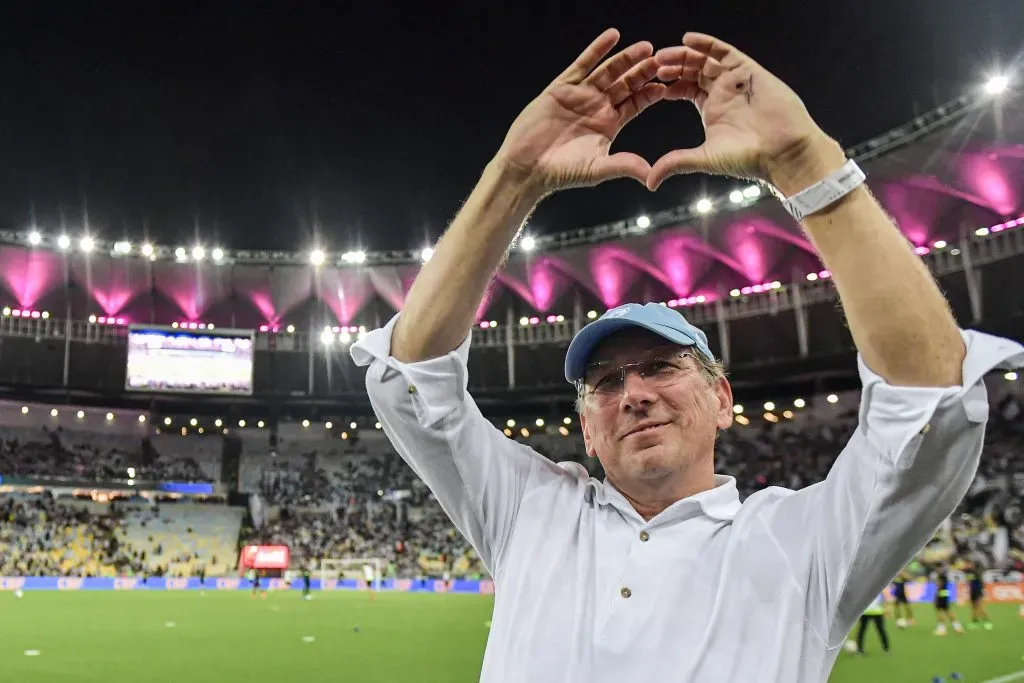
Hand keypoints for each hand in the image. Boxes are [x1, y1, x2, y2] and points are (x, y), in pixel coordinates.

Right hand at [494, 28, 664, 193]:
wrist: (527, 167)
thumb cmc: (562, 172)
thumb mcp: (597, 169)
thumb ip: (623, 165)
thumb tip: (650, 174)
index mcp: (609, 124)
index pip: (636, 103)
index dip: (650, 93)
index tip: (667, 84)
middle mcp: (597, 107)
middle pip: (625, 84)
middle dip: (643, 72)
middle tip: (661, 60)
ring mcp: (580, 95)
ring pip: (608, 71)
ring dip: (626, 58)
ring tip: (645, 47)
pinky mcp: (562, 88)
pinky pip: (582, 65)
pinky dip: (597, 50)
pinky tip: (612, 36)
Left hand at [647, 33, 827, 190]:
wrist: (783, 151)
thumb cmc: (748, 158)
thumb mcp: (703, 158)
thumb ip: (675, 163)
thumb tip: (649, 183)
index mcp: (712, 109)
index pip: (686, 88)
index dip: (669, 84)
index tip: (652, 84)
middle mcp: (724, 91)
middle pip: (694, 70)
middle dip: (674, 66)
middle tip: (653, 66)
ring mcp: (737, 79)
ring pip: (706, 59)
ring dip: (685, 55)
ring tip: (664, 56)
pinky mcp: (749, 70)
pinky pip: (726, 52)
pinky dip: (708, 44)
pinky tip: (688, 39)